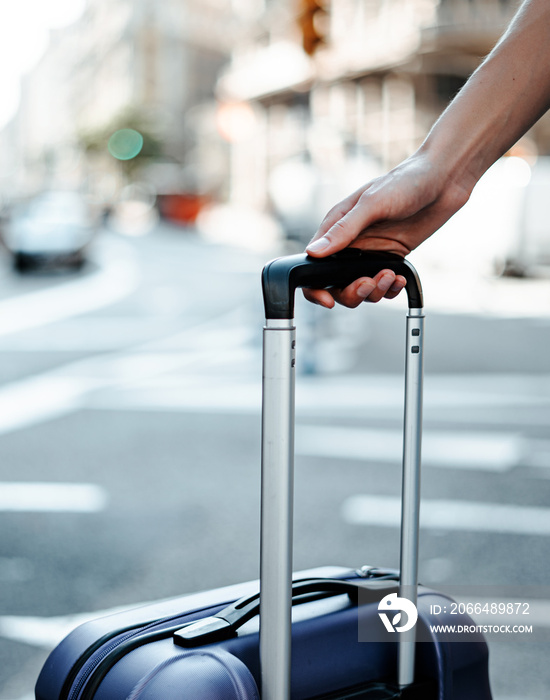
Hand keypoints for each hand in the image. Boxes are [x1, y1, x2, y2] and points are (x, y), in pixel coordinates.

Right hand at [303, 151, 469, 306]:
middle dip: (352, 292)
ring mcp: (370, 253)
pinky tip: (400, 278)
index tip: (329, 299)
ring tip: (390, 276)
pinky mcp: (390, 258)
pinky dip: (391, 288)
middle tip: (369, 283)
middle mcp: (349, 243)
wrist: (443, 180)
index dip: (315, 287)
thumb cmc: (406, 181)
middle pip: (337, 284)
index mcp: (336, 227)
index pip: (313, 264)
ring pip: (362, 289)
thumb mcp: (372, 204)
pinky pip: (384, 285)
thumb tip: (314, 252)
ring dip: (375, 290)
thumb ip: (344, 230)